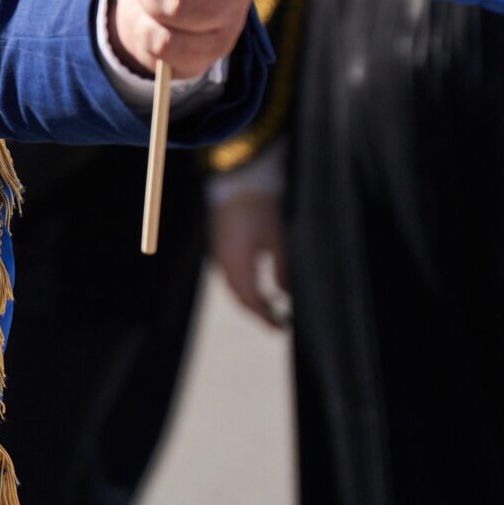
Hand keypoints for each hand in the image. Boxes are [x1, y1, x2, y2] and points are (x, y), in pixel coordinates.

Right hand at [210, 189, 290, 328]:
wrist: (237, 178)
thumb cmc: (261, 208)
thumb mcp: (279, 240)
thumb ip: (283, 270)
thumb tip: (285, 294)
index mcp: (238, 264)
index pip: (251, 301)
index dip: (266, 318)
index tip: (282, 327)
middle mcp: (223, 262)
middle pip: (238, 297)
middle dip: (257, 312)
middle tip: (276, 320)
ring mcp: (218, 252)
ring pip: (232, 286)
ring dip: (249, 299)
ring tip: (268, 305)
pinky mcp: (218, 243)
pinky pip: (228, 273)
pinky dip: (242, 284)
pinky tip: (255, 281)